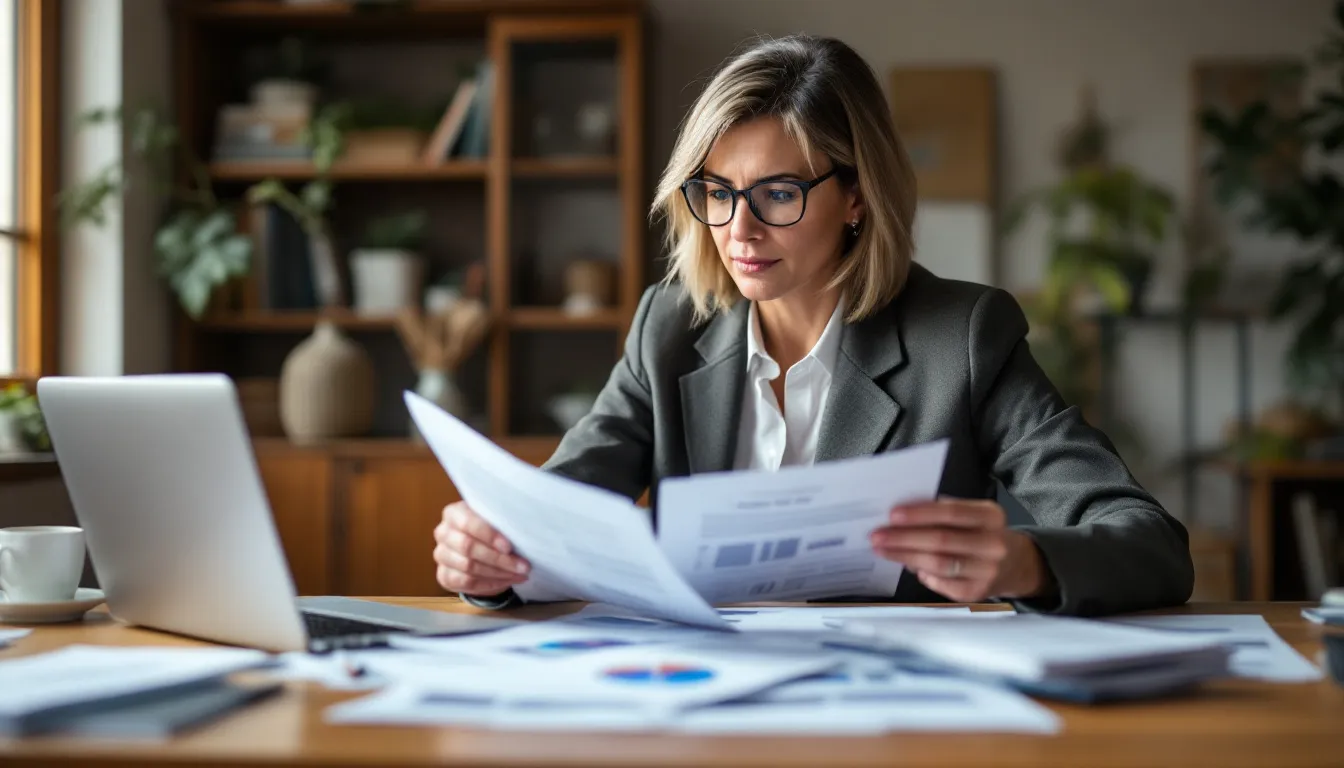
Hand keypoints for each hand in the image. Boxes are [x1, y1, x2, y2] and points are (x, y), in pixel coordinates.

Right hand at [433, 501, 530, 596]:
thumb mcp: (495, 520)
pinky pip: (467, 582)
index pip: (468, 523)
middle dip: (499, 559)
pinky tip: (506, 581)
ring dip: (499, 573)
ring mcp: (441, 555)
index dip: (489, 535)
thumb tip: (521, 532)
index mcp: (453, 513)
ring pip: (469, 567)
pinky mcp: (444, 576)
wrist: (480, 550)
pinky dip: (490, 583)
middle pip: (468, 547)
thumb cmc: (490, 530)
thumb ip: (501, 523)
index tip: (509, 547)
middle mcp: (443, 533)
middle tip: (523, 566)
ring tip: (520, 574)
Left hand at [868, 498, 1050, 602]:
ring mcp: (987, 571)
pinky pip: (941, 583)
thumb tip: (900, 517)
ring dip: (905, 556)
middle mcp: (993, 544)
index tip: (892, 515)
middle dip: (904, 538)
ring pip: (939, 563)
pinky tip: (908, 565)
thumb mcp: (974, 515)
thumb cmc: (981, 533)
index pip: (951, 513)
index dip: (920, 514)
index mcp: (991, 516)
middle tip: (877, 536)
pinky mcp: (977, 592)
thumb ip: (943, 512)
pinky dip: (921, 573)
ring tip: (882, 550)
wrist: (1015, 565)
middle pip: (942, 540)